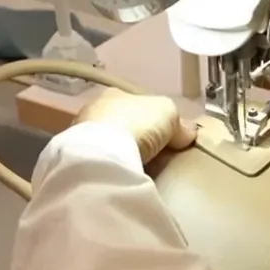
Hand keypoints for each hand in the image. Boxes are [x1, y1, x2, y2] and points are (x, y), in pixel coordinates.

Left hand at [75, 88, 197, 162]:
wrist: (104, 152)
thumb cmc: (137, 122)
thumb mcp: (168, 113)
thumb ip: (179, 122)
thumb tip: (188, 132)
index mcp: (115, 93)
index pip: (135, 103)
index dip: (151, 117)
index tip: (164, 134)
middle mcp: (95, 109)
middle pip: (121, 122)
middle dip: (135, 135)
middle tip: (154, 154)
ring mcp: (83, 133)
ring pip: (109, 142)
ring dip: (122, 152)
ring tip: (140, 168)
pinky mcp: (80, 157)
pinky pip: (101, 160)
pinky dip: (112, 166)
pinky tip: (124, 176)